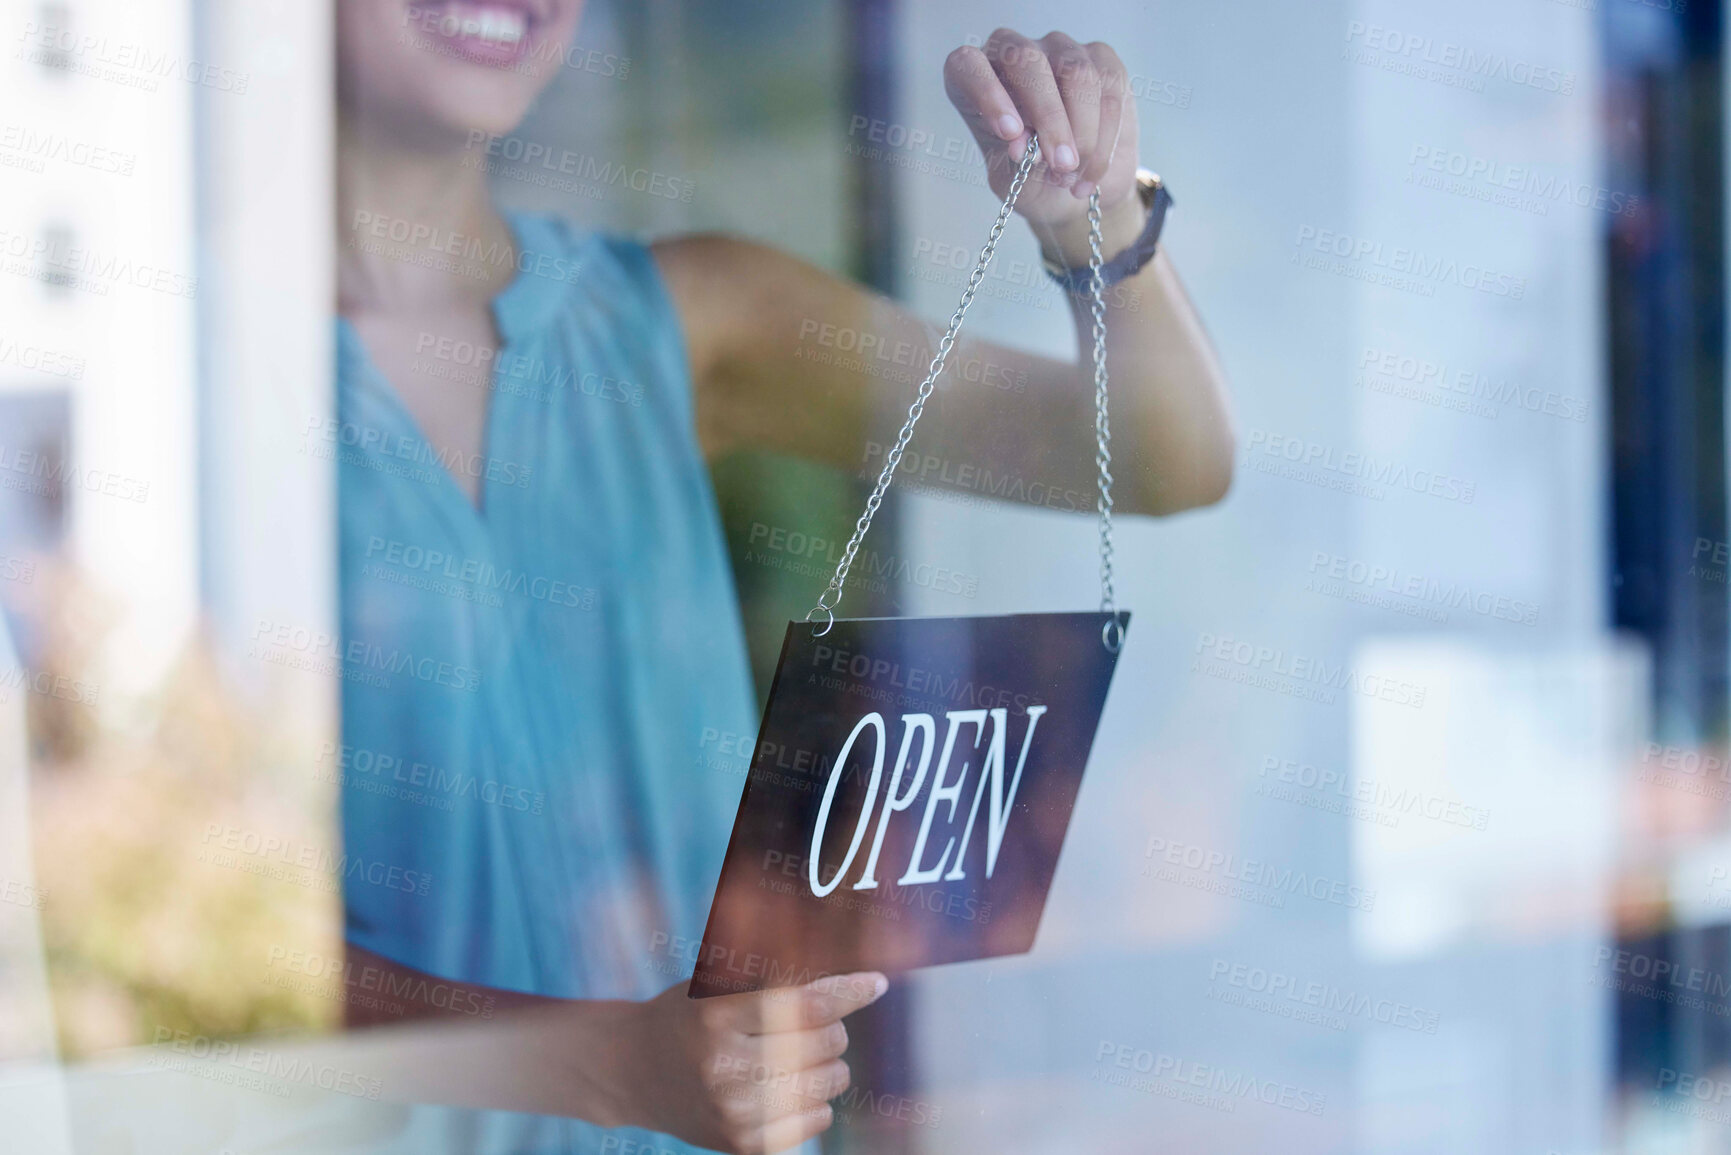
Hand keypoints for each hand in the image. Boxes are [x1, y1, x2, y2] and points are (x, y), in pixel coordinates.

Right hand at [611, 972, 888, 1154]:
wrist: (633, 1071)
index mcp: (716, 1013)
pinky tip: (789, 1086)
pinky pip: (818, 1118)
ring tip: (799, 1055)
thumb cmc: (689, 1015)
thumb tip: (856, 979)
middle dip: (834, 1027)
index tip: (876, 983)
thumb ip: (779, 978)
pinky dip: (817, 1099)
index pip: (806, 1003)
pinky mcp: (742, 1144)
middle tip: (815, 1024)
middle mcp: (723, 1065)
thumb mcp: (720, 984)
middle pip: (825, 1041)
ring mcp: (733, 1110)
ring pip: (829, 1081)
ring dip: (830, 1063)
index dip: (850, 991)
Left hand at [944, 28, 1141, 243]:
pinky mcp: (1101, 58)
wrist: (1075, 189)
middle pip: (1028, 61)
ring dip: (1083, 132)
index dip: (987, 93)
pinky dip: (1104, 138)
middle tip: (1061, 164)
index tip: (1009, 134)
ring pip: (1077, 73)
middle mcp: (1014, 53)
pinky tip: (1092, 171)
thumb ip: (1014, 163)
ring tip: (1073, 175)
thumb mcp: (1013, 181)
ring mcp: (1059, 49)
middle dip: (1049, 116)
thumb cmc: (1031, 180)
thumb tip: (1023, 147)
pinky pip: (1109, 89)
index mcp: (975, 79)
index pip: (968, 66)